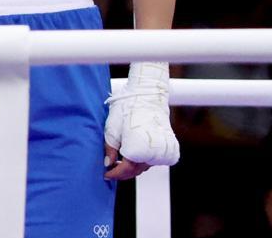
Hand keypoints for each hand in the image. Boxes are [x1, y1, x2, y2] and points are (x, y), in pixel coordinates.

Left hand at [104, 61, 180, 179]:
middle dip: (122, 173)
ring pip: (144, 166)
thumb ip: (110, 148)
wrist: (147, 96)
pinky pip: (152, 160)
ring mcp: (161, 150)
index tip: (105, 174)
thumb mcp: (112, 128)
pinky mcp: (166, 146)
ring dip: (132, 167)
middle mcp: (152, 153)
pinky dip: (142, 161)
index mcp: (138, 149)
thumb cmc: (127, 109)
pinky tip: (132, 156)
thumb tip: (108, 164)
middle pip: (136, 171)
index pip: (126, 170)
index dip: (114, 174)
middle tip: (110, 170)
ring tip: (119, 162)